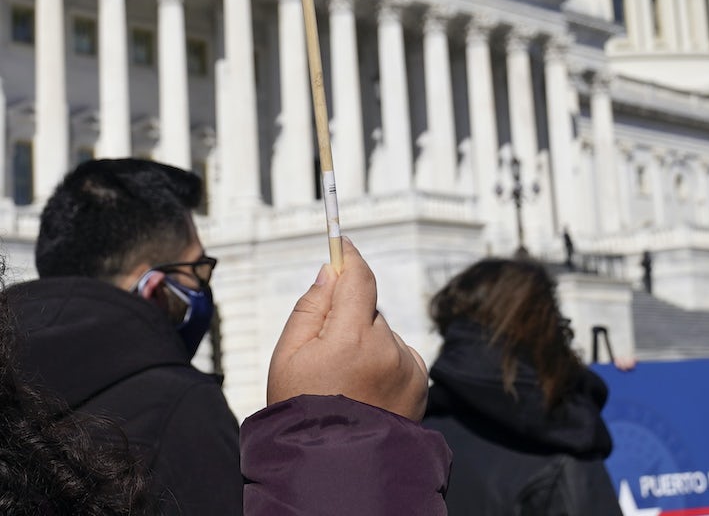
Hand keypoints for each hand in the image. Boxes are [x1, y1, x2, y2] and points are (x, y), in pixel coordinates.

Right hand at [266, 238, 427, 419]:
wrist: (336, 465)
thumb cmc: (302, 408)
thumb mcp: (288, 356)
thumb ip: (310, 308)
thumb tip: (331, 272)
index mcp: (352, 339)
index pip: (359, 279)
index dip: (349, 257)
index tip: (341, 243)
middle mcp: (388, 349)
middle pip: (367, 309)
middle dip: (348, 316)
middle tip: (326, 350)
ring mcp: (408, 368)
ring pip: (383, 332)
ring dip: (367, 341)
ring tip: (346, 380)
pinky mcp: (420, 384)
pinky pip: (399, 354)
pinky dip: (384, 360)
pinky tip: (366, 387)